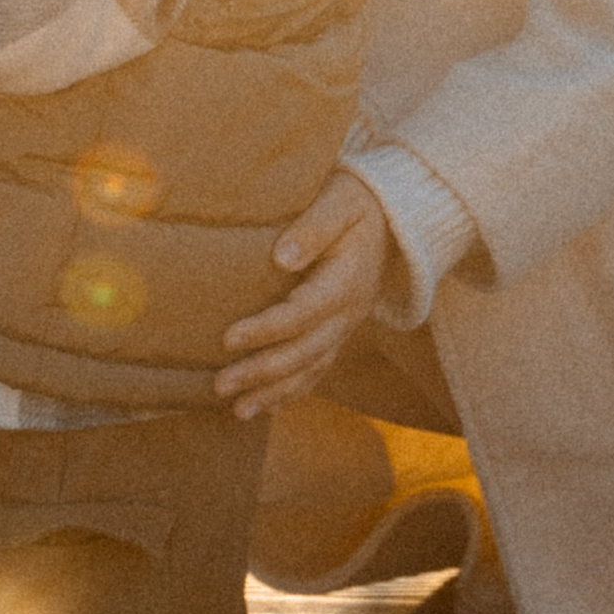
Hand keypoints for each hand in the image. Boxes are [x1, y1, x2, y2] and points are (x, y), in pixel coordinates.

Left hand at [221, 170, 388, 415]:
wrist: (393, 217)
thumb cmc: (357, 202)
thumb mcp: (340, 201)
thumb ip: (313, 226)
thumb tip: (282, 257)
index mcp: (346, 281)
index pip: (302, 313)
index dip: (266, 329)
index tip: (228, 338)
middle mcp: (349, 313)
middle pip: (304, 351)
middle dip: (262, 372)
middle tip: (220, 385)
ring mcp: (346, 327)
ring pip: (311, 368)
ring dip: (274, 392)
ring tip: (238, 411)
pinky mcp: (339, 332)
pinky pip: (317, 368)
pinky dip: (292, 391)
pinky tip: (265, 407)